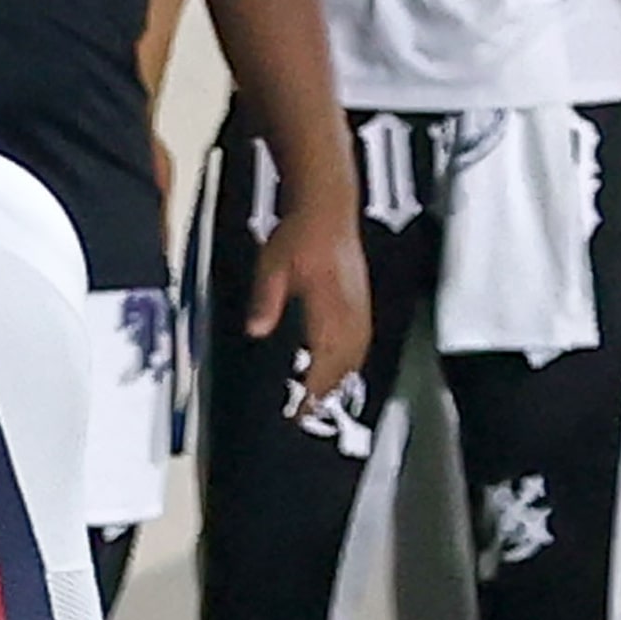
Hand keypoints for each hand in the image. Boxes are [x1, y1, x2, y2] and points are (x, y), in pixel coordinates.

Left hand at [249, 199, 371, 404]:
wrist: (328, 207)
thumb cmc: (299, 234)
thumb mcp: (271, 265)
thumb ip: (266, 300)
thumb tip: (256, 331)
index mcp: (328, 304)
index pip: (325, 357)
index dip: (315, 387)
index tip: (302, 409)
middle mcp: (350, 308)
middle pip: (345, 361)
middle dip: (328, 390)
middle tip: (309, 412)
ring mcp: (360, 303)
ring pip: (358, 352)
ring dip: (343, 377)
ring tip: (324, 397)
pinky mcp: (362, 297)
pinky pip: (364, 337)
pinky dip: (353, 358)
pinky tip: (342, 365)